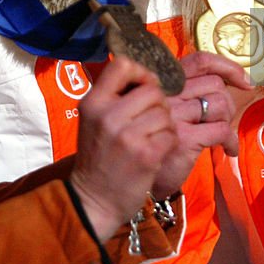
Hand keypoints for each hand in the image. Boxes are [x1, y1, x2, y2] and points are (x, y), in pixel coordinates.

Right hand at [70, 56, 176, 240]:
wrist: (94, 199)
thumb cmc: (98, 155)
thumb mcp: (94, 119)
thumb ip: (114, 96)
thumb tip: (147, 75)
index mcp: (93, 102)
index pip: (122, 64)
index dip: (141, 72)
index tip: (144, 87)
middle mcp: (108, 115)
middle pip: (152, 89)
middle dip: (157, 103)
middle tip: (149, 120)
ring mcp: (128, 136)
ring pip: (165, 112)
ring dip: (164, 124)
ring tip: (150, 137)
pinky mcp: (146, 154)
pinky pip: (171, 133)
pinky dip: (168, 141)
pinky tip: (155, 150)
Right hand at [151, 52, 251, 197]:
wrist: (129, 177)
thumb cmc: (153, 141)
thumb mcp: (164, 110)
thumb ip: (186, 93)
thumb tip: (230, 81)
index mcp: (163, 82)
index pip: (200, 60)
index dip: (227, 66)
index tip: (244, 80)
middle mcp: (166, 94)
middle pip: (215, 84)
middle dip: (227, 102)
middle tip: (222, 119)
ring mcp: (173, 115)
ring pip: (220, 104)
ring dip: (227, 120)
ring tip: (220, 134)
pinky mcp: (184, 139)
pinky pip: (221, 130)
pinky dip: (230, 140)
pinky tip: (227, 150)